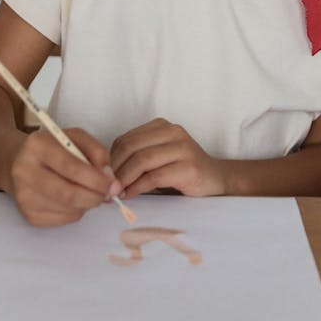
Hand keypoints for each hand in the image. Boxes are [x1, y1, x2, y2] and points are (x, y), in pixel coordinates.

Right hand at [7, 127, 119, 226]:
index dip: (96, 179)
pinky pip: (62, 220)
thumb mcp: (75, 138)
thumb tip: (109, 178)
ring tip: (89, 193)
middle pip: (67, 193)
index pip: (70, 166)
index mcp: (36, 145)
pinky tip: (74, 200)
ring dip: (87, 204)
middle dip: (94, 196)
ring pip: (67, 209)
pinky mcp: (27, 215)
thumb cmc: (54, 147)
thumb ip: (96, 152)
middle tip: (107, 195)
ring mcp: (23, 196)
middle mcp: (24, 171)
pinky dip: (76, 212)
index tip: (113, 184)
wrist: (20, 161)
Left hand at [110, 118, 226, 198]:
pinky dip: (138, 187)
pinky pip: (155, 176)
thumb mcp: (158, 158)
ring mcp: (183, 148)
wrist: (216, 179)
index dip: (110, 159)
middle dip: (115, 170)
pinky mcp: (189, 167)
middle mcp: (173, 132)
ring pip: (142, 160)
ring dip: (125, 179)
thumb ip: (137, 158)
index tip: (103, 177)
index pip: (126, 139)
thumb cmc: (181, 171)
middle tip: (107, 187)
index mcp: (162, 126)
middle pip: (132, 147)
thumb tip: (106, 174)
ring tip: (117, 192)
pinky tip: (131, 195)